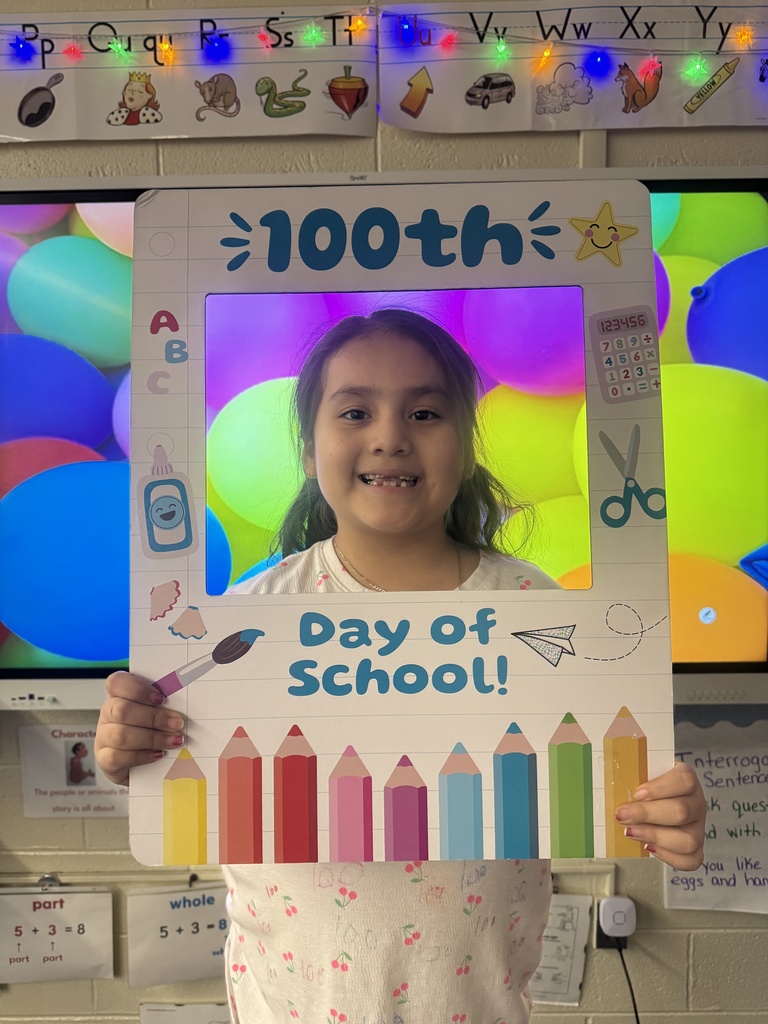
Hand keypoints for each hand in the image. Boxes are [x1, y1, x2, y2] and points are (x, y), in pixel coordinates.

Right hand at [95, 671, 184, 785]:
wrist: (141, 764)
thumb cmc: (151, 729)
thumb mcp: (157, 711)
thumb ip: (164, 705)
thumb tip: (183, 705)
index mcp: (119, 695)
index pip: (117, 682)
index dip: (138, 689)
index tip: (162, 698)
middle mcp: (108, 714)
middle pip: (122, 710)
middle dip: (154, 717)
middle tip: (177, 723)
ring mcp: (103, 737)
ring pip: (121, 735)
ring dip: (152, 738)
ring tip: (174, 741)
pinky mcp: (104, 759)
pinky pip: (117, 757)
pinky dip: (142, 756)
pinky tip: (158, 754)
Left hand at [615, 762, 705, 869]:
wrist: (653, 800)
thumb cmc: (644, 784)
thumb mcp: (639, 773)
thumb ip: (630, 775)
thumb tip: (610, 781)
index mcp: (686, 778)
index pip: (684, 780)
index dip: (660, 788)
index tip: (638, 793)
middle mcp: (696, 802)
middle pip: (681, 811)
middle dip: (646, 815)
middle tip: (622, 815)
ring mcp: (698, 827)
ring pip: (688, 840)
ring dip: (654, 836)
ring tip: (631, 832)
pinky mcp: (695, 848)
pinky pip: (690, 860)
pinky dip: (667, 856)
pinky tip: (649, 846)